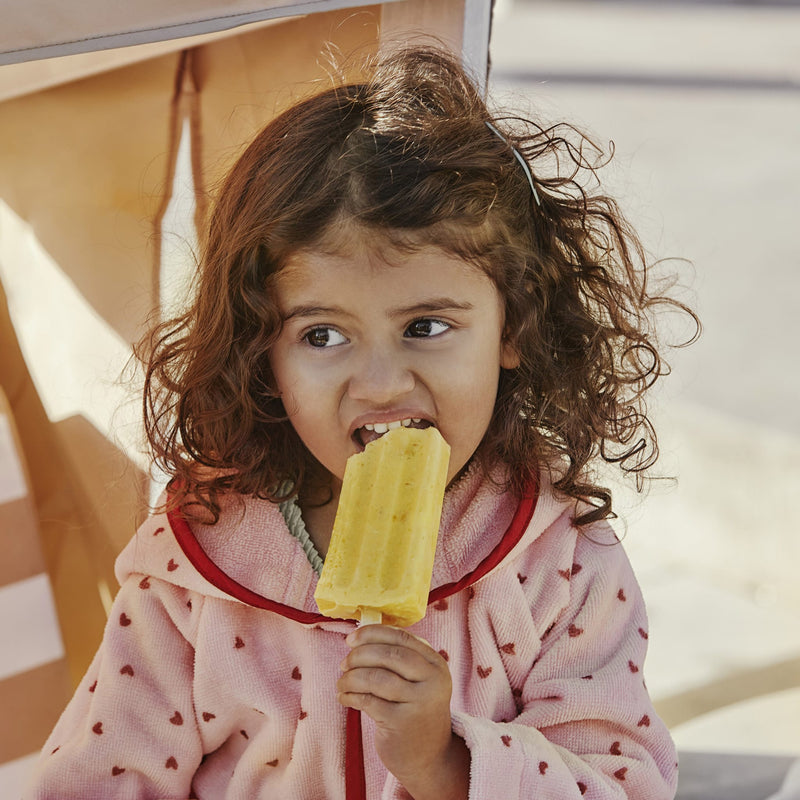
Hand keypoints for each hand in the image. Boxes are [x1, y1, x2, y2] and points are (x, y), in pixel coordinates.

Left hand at [338, 624, 468, 799]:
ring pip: (375, 677)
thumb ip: (400, 657)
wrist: (430, 758)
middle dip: (359, 655)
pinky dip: (350, 696)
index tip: (351, 639)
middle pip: (388, 655)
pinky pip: (367, 701)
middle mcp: (432, 680)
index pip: (402, 637)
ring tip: (342, 683)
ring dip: (351, 678)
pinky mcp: (401, 723)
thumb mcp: (419, 681)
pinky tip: (344, 698)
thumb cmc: (416, 711)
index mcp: (436, 664)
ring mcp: (418, 702)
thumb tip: (359, 637)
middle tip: (344, 664)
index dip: (372, 633)